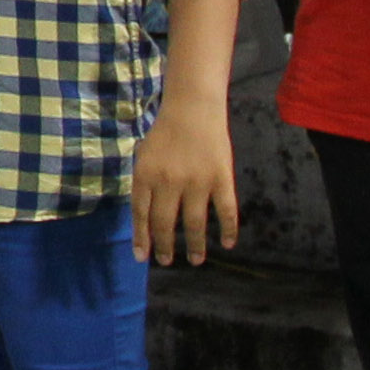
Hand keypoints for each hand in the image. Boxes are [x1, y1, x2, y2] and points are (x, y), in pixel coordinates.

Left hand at [130, 96, 238, 265]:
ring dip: (194, 246)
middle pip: (165, 223)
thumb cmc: (165, 132)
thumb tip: (144, 219)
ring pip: (194, 223)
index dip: (141, 238)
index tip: (141, 257)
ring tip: (195, 260)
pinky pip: (226, 211)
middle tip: (166, 261)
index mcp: (146, 174)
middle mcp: (169, 182)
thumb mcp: (144, 155)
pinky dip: (228, 230)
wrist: (193, 108)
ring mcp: (197, 182)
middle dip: (164, 247)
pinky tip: (227, 243)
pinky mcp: (221, 179)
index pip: (141, 214)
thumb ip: (144, 184)